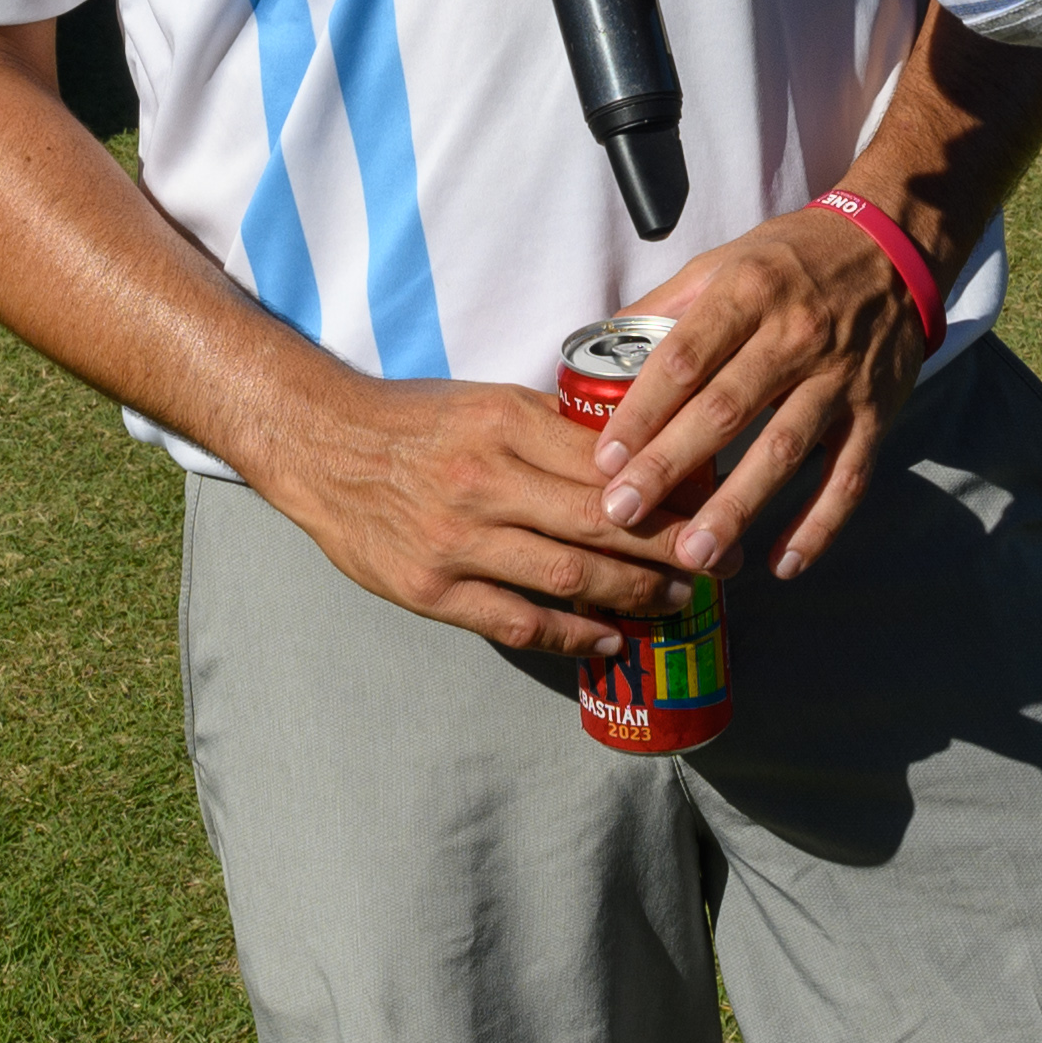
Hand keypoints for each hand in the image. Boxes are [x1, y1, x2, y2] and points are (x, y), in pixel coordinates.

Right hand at [237, 375, 697, 658]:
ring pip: (569, 577)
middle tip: (719, 564)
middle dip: (672, 549)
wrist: (322, 445)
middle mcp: (485, 480)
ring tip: (677, 603)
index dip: (669, 490)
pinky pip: (517, 621)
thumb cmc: (414, 421)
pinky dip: (571, 636)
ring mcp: (456, 540)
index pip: (608, 463)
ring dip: (634, 596)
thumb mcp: (485, 401)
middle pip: (602, 523)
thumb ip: (553, 430)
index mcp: (505, 423)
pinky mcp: (431, 589)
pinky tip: (609, 641)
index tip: (712, 505)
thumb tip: (635, 458)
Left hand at [589, 206, 922, 581]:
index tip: (604, 458)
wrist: (893, 249)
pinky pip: (848, 477)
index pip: (684, 358)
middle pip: (725, 409)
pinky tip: (783, 564)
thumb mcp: (726, 259)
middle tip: (623, 514)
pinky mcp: (877, 412)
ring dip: (737, 507)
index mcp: (748, 292)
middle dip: (669, 466)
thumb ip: (667, 303)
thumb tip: (604, 342)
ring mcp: (840, 378)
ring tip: (694, 554)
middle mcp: (794, 335)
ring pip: (784, 451)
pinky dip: (819, 525)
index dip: (642, 410)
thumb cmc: (793, 259)